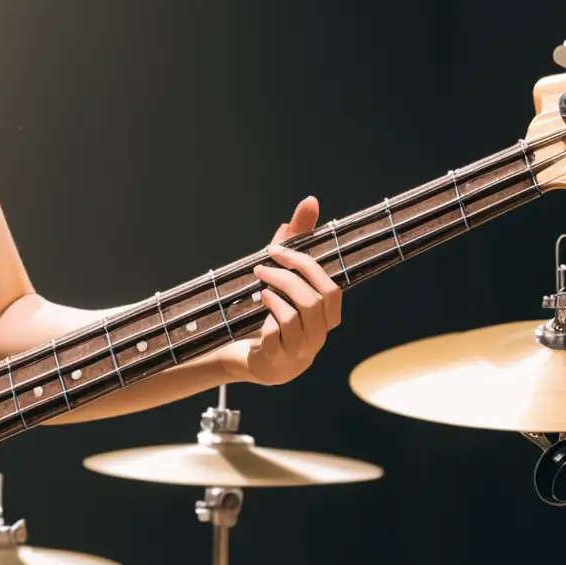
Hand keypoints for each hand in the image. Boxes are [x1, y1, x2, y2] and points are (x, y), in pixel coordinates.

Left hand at [220, 196, 342, 386]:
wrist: (233, 357)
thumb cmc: (261, 314)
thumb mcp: (276, 277)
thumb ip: (294, 243)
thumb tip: (310, 200)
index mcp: (323, 319)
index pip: (332, 288)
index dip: (307, 265)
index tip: (276, 249)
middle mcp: (317, 338)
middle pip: (317, 298)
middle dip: (289, 274)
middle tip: (261, 265)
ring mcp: (298, 354)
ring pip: (299, 315)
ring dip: (276, 293)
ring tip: (258, 285)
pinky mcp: (276, 364)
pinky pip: (278, 334)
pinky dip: (268, 314)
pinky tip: (257, 306)